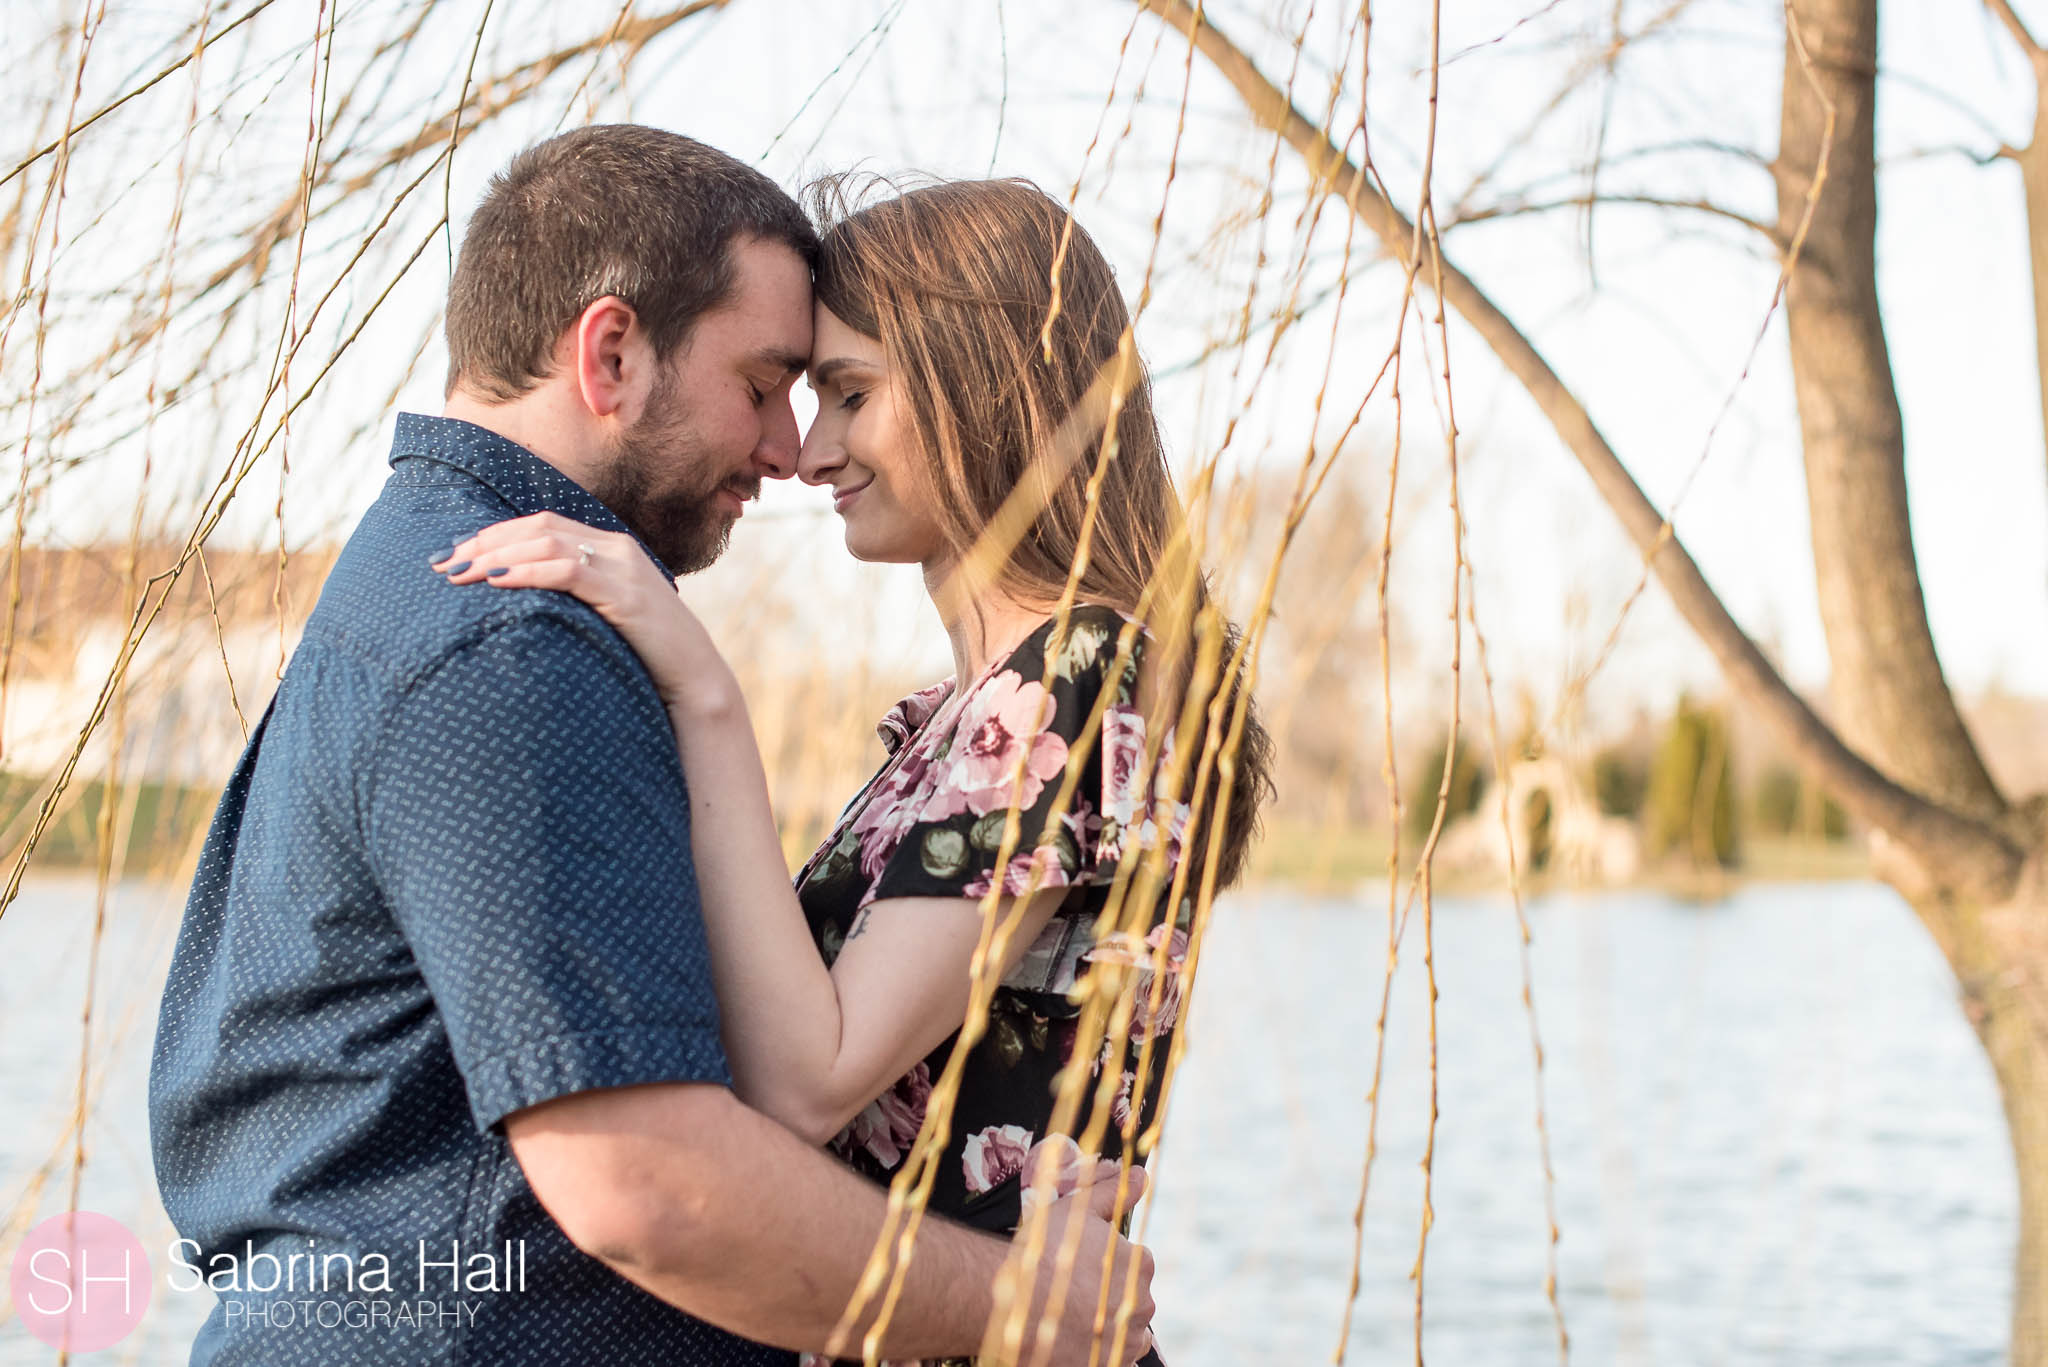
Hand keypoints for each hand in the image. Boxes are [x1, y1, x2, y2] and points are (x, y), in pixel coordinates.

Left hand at [433, 511, 730, 713]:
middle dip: (485, 542)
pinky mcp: (626, 594)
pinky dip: (529, 571)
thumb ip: (571, 599)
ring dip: (498, 554)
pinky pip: (569, 571)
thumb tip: (518, 604)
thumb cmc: (643, 656)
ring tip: (461, 573)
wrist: (694, 680)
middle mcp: (616, 548)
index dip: (493, 535)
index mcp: (609, 548)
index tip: (454, 554)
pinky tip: (499, 581)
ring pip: (549, 542)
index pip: (541, 525)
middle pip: (538, 527)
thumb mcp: (602, 617)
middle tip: (443, 563)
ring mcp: (624, 567)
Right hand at [988, 1160, 1156, 1366]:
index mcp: (1140, 1265)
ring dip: (1104, 1329)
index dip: (1101, 1265)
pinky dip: (1093, 1354)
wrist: (1011, 1305)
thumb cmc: (1044, 1252)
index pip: (1131, 1264)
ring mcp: (1124, 1344)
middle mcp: (1141, 1306)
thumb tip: (1142, 1175)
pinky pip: (1108, 1361)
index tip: (1075, 1267)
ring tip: (1066, 1320)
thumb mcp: (1077, 1210)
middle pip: (1129, 1300)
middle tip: (1067, 1294)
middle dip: (1104, 1298)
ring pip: (1123, 1335)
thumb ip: (1113, 1192)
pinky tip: (1068, 1342)